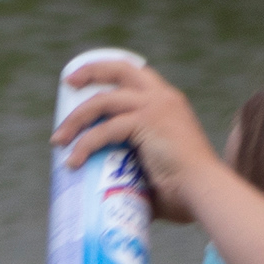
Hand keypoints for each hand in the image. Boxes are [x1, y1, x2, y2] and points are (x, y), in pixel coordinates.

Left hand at [52, 55, 227, 225]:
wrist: (204, 192)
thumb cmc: (187, 192)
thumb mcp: (161, 170)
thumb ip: (139, 174)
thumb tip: (116, 193)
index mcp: (170, 103)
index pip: (136, 75)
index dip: (110, 72)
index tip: (86, 80)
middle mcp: (164, 97)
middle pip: (120, 70)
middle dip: (91, 71)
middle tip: (68, 83)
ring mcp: (155, 107)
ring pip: (103, 101)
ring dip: (76, 118)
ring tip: (58, 139)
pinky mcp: (147, 122)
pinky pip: (106, 129)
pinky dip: (85, 144)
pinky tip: (73, 160)